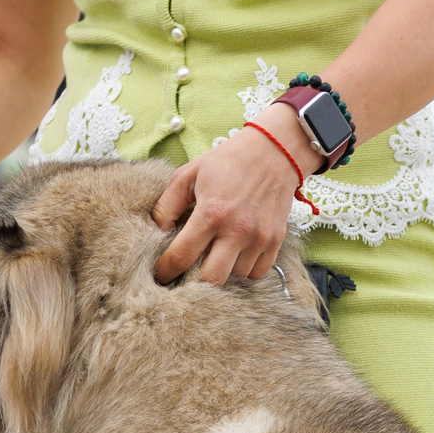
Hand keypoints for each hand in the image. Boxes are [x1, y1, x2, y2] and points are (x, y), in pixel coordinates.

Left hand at [153, 109, 314, 285]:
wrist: (273, 151)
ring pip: (236, 277)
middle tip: (189, 272)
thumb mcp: (188, 175)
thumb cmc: (226, 162)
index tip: (161, 274)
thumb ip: (167, 205)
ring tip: (216, 255)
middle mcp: (237, 230)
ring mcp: (259, 238)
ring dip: (223, 271)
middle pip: (212, 280)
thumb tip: (157, 232)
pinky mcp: (276, 241)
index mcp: (211, 212)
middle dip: (196, 281)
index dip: (166, 270)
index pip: (181, 256)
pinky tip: (237, 253)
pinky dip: (245, 269)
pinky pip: (258, 273)